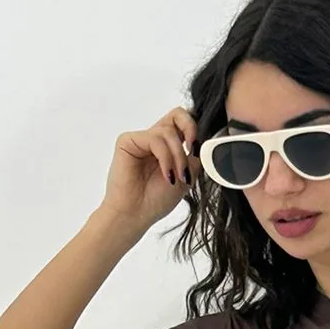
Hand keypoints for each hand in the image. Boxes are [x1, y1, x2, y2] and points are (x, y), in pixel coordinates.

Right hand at [99, 107, 198, 230]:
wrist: (136, 215)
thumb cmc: (156, 200)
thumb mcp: (187, 178)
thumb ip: (195, 158)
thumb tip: (202, 145)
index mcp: (168, 145)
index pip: (183, 122)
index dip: (194, 128)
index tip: (197, 147)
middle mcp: (155, 138)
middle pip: (177, 113)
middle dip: (189, 130)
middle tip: (192, 149)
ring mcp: (141, 139)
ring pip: (168, 132)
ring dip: (178, 156)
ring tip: (176, 177)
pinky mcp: (128, 141)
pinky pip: (154, 139)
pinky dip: (165, 158)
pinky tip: (166, 175)